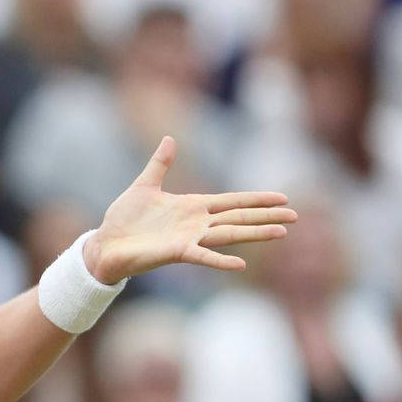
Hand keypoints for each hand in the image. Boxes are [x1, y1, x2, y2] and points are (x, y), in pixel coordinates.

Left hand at [83, 136, 296, 283]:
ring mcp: (189, 238)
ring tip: (281, 233)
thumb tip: (170, 138)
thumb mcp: (144, 185)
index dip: (256, 198)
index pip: (232, 201)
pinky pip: (202, 256)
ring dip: (254, 233)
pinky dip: (220, 260)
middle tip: (295, 217)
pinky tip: (241, 264)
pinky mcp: (176, 252)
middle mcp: (196, 223)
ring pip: (229, 234)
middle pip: (238, 217)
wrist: (105, 243)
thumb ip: (160, 163)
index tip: (282, 198)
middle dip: (266, 216)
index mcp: (192, 206)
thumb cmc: (124, 219)